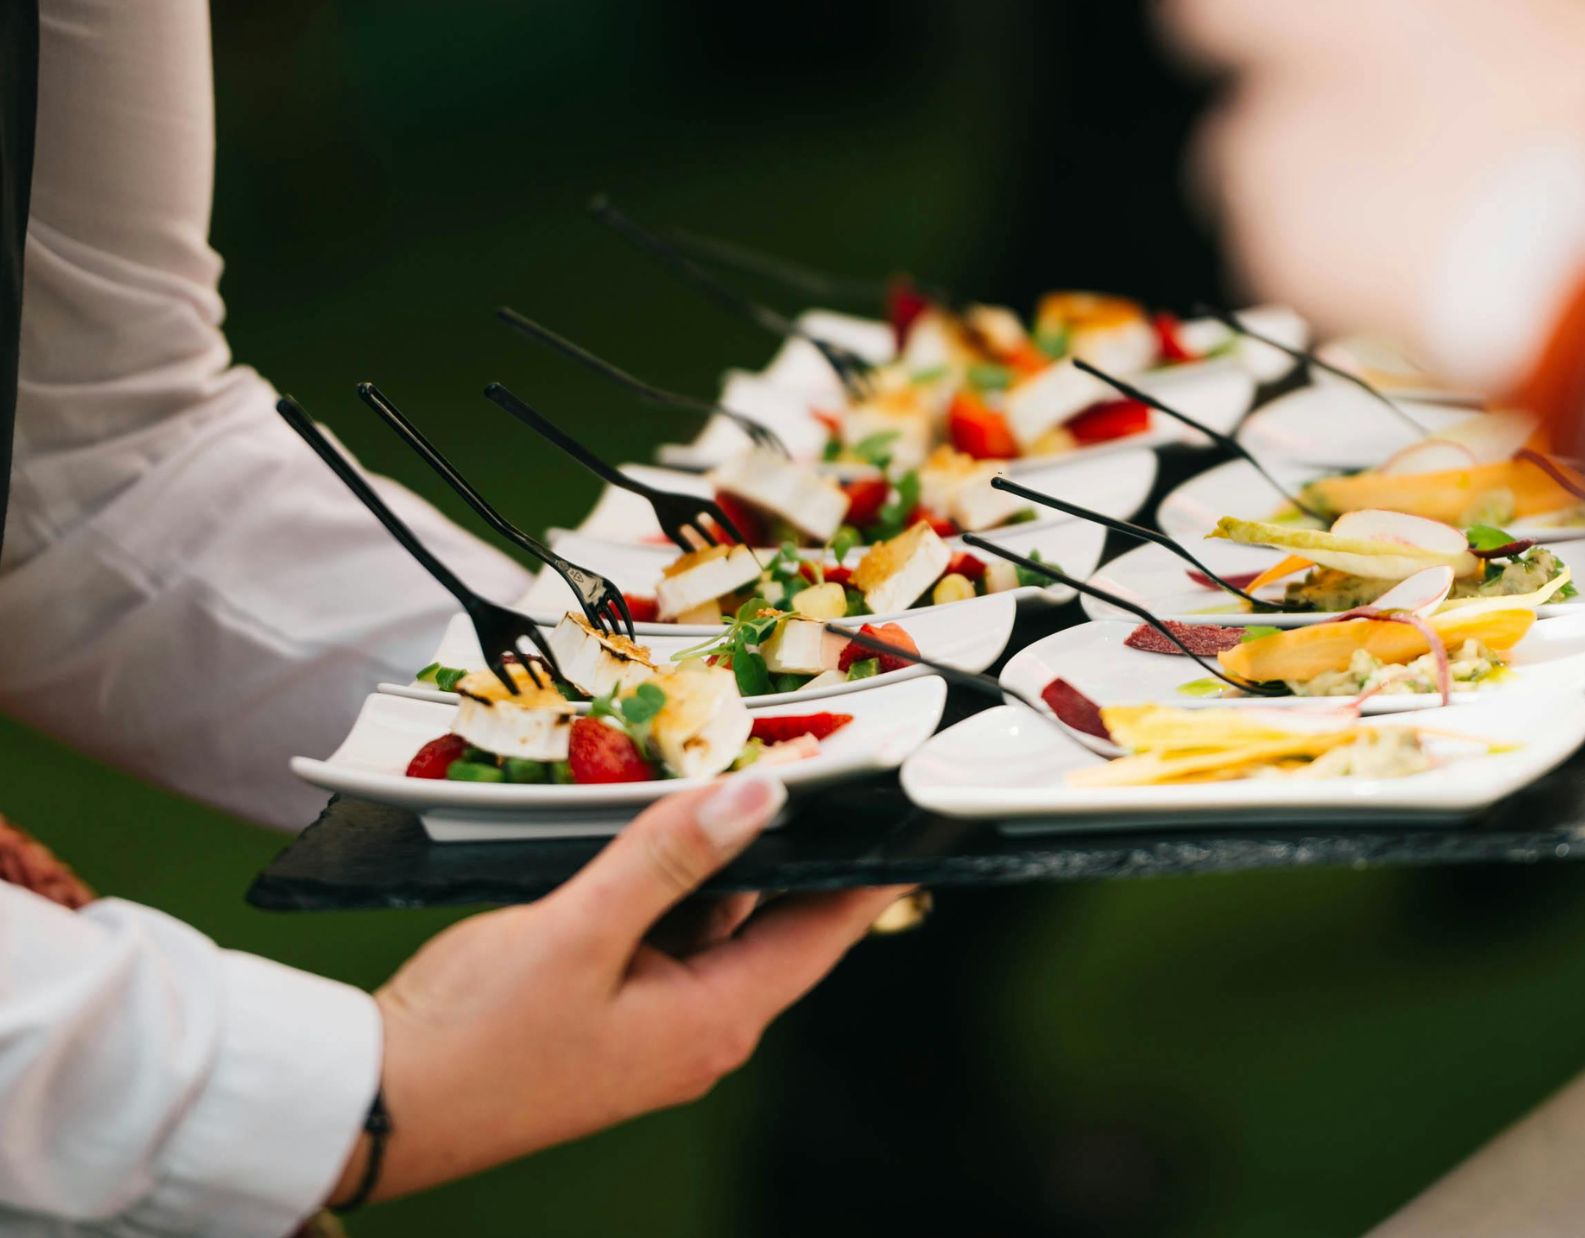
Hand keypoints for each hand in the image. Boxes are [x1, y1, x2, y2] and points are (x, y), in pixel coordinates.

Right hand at [326, 775, 903, 1204]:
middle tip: (828, 771)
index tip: (917, 821)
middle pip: (776, 922)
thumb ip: (669, 857)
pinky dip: (673, 883)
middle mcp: (697, 1027)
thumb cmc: (471, 1041)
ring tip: (747, 778)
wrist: (372, 1110)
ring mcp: (653, 1023)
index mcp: (712, 1020)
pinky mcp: (611, 1010)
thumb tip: (759, 797)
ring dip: (728, 860)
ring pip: (718, 922)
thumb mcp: (578, 931)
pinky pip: (667, 933)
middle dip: (799, 849)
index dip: (872, 872)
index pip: (826, 933)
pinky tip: (662, 831)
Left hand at [1159, 0, 1584, 383]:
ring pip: (1239, 137)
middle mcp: (1334, 28)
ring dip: (1296, 162)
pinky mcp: (1273, 241)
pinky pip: (1264, 240)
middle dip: (1243, 21)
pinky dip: (1310, 258)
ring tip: (1393, 207)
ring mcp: (1290, 138)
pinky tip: (1394, 275)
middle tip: (1316, 69)